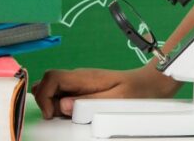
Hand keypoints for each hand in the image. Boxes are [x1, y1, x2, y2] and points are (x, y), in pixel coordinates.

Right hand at [31, 67, 178, 118]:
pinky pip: (62, 93)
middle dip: (46, 100)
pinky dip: (60, 104)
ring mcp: (79, 81)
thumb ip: (89, 102)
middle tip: (59, 115)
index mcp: (84, 77)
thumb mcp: (116, 100)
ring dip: (52, 102)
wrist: (148, 84)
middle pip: (47, 83)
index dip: (44, 95)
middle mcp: (78, 77)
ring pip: (52, 88)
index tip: (51, 113)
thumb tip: (63, 105)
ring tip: (67, 114)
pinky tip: (73, 112)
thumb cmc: (136, 91)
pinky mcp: (82, 88)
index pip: (51, 77)